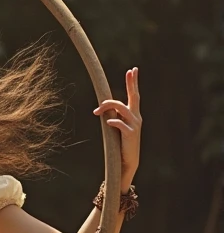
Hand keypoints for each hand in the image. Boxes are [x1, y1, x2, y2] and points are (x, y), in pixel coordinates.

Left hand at [93, 67, 141, 186]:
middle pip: (134, 96)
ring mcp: (135, 125)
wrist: (127, 162)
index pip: (134, 96)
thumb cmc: (121, 145)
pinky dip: (113, 121)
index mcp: (134, 115)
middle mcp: (137, 117)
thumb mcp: (118, 129)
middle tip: (130, 71)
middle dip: (132, 83)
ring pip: (122, 108)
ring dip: (107, 107)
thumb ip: (114, 117)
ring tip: (96, 111)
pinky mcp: (131, 134)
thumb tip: (104, 108)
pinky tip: (107, 122)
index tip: (133, 70)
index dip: (133, 83)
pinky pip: (120, 123)